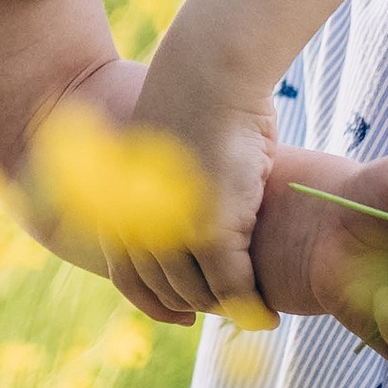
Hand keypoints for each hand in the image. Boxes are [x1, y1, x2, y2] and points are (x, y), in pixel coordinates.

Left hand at [123, 52, 278, 325]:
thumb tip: (188, 199)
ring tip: (252, 311)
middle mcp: (139, 223)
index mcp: (120, 205)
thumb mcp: (171, 146)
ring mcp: (173, 230)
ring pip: (197, 294)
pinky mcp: (213, 230)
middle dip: (193, 308)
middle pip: (162, 289)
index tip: (179, 318)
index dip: (152, 302)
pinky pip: (231, 284)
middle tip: (228, 314)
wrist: (210, 70)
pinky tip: (267, 312)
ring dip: (225, 308)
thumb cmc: (196, 96)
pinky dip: (251, 305)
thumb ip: (172, 184)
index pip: (124, 273)